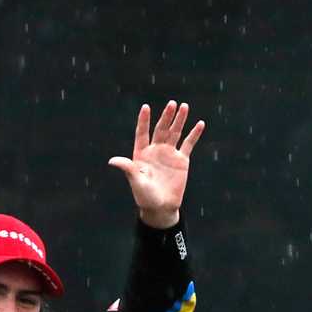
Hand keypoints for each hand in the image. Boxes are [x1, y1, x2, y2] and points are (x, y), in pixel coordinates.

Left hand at [108, 101, 205, 228]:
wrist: (161, 207)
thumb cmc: (145, 196)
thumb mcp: (136, 181)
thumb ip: (128, 168)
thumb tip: (112, 161)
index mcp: (141, 153)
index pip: (142, 133)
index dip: (144, 120)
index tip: (146, 107)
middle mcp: (155, 150)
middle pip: (161, 129)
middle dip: (166, 116)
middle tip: (172, 103)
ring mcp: (169, 154)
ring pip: (175, 133)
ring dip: (179, 120)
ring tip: (184, 106)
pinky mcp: (182, 160)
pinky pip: (188, 144)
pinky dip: (194, 134)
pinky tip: (199, 124)